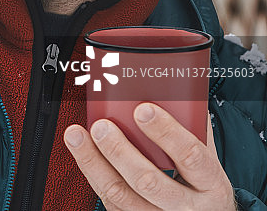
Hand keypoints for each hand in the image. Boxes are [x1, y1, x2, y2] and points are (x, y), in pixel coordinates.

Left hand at [64, 103, 235, 209]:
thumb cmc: (203, 185)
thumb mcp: (208, 160)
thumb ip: (193, 129)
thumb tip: (173, 91)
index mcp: (211, 184)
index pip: (191, 156)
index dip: (166, 132)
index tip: (143, 109)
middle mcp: (186, 207)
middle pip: (148, 181)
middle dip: (120, 151)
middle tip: (101, 126)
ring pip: (120, 194)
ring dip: (93, 162)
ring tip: (77, 136)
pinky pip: (110, 200)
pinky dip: (92, 173)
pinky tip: (82, 153)